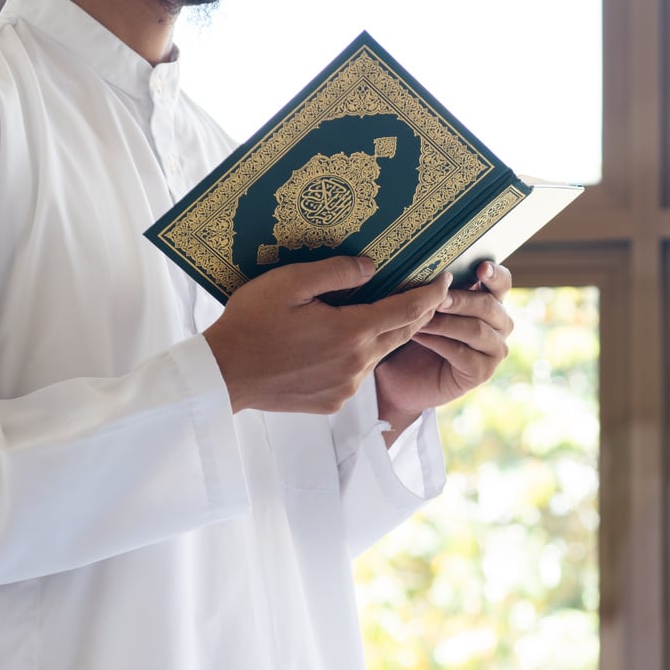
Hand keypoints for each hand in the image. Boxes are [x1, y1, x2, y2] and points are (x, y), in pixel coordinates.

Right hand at [202, 256, 450, 413]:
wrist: (223, 375)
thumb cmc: (250, 323)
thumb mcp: (290, 282)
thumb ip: (337, 272)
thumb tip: (372, 268)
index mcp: (351, 332)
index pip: (408, 310)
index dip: (432, 293)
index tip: (446, 279)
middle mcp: (357, 364)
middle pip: (402, 334)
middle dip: (418, 312)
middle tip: (426, 291)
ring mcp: (346, 387)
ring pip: (379, 354)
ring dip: (385, 334)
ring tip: (378, 312)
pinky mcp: (334, 402)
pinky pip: (357, 374)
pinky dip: (358, 356)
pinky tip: (340, 343)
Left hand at [375, 261, 513, 440]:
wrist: (400, 378)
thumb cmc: (412, 335)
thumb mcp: (423, 307)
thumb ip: (434, 289)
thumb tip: (427, 265)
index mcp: (490, 301)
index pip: (502, 282)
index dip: (494, 274)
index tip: (480, 268)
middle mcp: (499, 325)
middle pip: (489, 306)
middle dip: (461, 300)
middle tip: (436, 299)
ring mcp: (494, 350)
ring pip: (477, 330)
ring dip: (446, 323)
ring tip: (420, 318)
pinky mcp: (482, 372)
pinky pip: (463, 353)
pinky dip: (439, 343)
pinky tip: (418, 336)